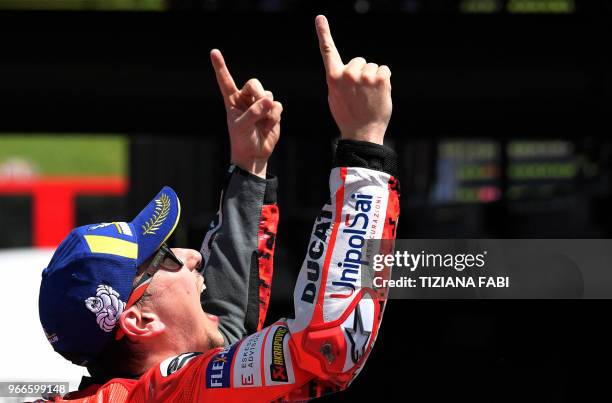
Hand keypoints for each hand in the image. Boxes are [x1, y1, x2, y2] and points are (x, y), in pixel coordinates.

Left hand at [210, 49, 282, 177]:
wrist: (254, 154)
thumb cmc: (242, 141)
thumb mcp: (242, 127)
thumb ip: (253, 112)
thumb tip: (270, 100)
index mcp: (232, 101)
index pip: (225, 80)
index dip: (220, 66)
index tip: (214, 52)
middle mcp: (245, 99)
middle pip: (254, 83)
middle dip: (259, 94)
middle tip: (262, 105)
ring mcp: (260, 105)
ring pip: (268, 95)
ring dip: (267, 109)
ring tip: (262, 122)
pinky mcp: (272, 111)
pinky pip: (278, 106)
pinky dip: (275, 117)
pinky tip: (268, 125)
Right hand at [315, 15, 391, 144]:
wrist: (362, 133)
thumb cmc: (347, 116)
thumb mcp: (334, 97)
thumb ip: (338, 79)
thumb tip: (345, 70)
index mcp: (333, 77)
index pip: (327, 51)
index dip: (323, 33)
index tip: (320, 18)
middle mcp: (348, 74)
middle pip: (359, 61)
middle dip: (361, 72)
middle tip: (360, 94)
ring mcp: (365, 76)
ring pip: (372, 67)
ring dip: (373, 78)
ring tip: (369, 97)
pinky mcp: (380, 79)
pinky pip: (384, 70)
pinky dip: (384, 80)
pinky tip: (379, 94)